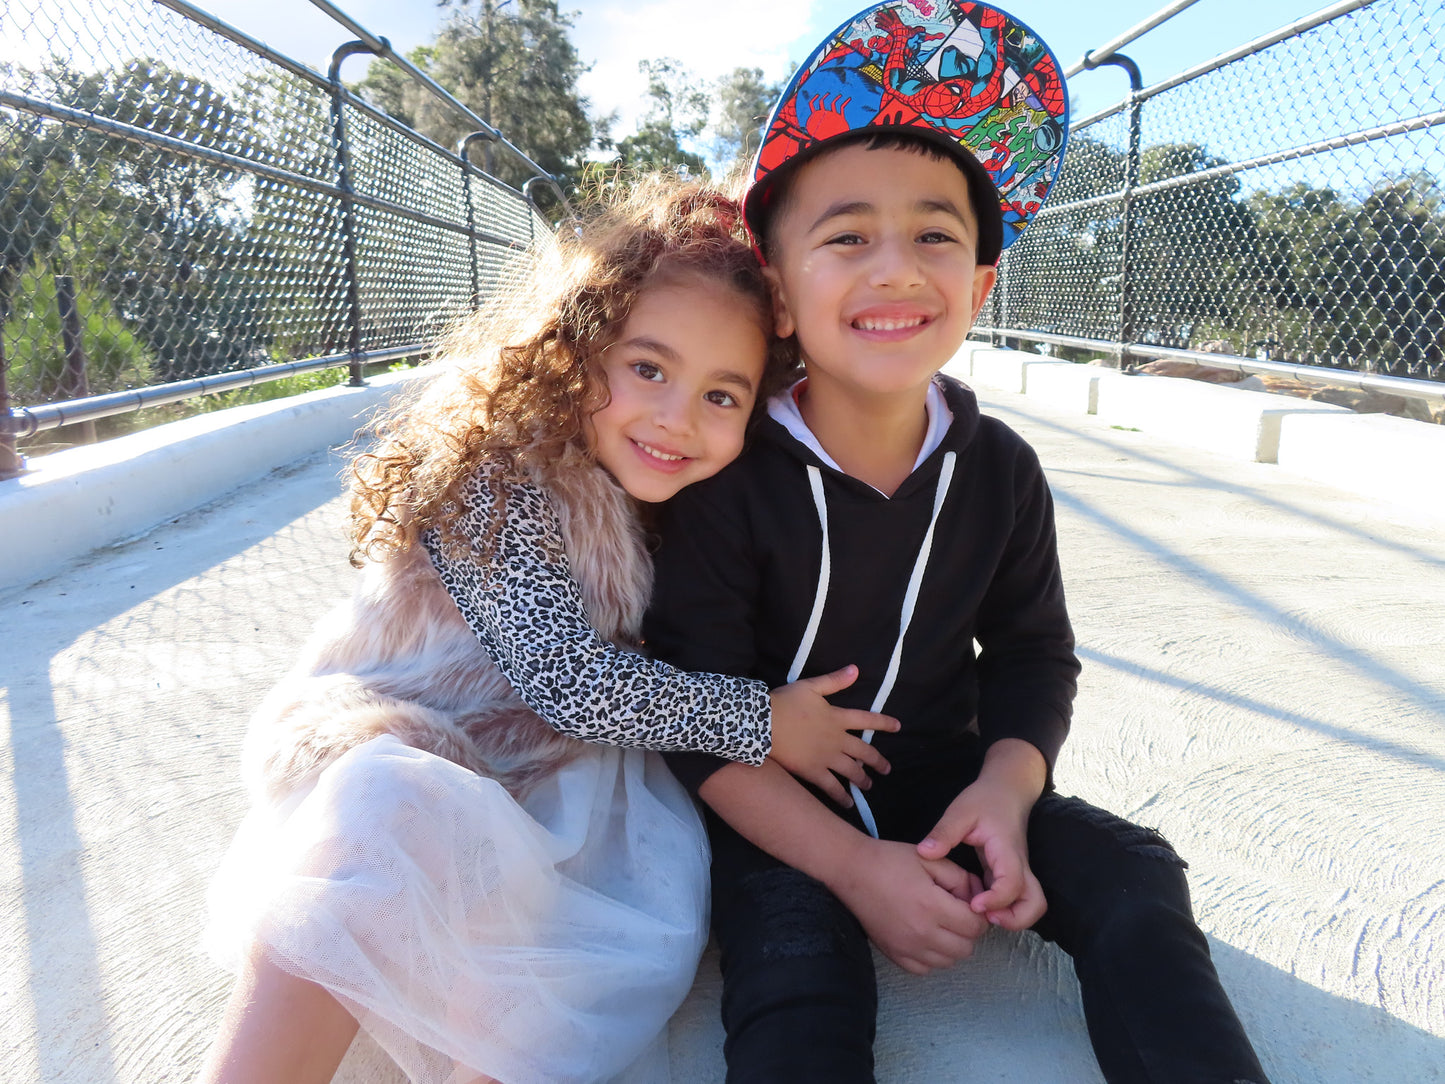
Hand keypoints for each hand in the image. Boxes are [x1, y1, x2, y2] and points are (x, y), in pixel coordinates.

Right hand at [768, 665, 898, 807]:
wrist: (763, 724)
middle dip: (877, 761)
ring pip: (851, 771)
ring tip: (869, 786)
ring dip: (862, 780)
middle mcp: (837, 739)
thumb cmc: (785, 702)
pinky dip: (842, 796)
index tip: (898, 727)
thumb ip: (834, 680)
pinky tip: (848, 803)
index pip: (867, 719)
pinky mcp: (813, 772)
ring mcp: (826, 757)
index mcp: (837, 717)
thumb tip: (856, 669)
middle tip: (886, 769)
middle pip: (864, 751)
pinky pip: (832, 787)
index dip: (884, 723)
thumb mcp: (810, 686)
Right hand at [832, 838, 987, 974]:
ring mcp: (906, 948)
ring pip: (948, 961)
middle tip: (956, 913)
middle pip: (966, 947)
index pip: (975, 926)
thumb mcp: (930, 860)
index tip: (969, 903)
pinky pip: (925, 969)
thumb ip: (960, 878)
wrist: (852, 870)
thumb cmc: (890, 860)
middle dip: (967, 931)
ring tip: (940, 924)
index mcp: (932, 906)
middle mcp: (921, 933)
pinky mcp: (894, 955)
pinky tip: (925, 937)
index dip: (979, 915)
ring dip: (951, 945)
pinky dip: (931, 957)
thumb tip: (977, 896)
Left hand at [916, 770, 1045, 930]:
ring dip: (1012, 917)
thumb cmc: (984, 800)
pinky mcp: (1009, 875)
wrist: (1006, 791)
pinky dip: (1003, 909)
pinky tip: (976, 905)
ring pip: (1031, 905)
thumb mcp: (960, 811)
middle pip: (1035, 904)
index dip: (996, 899)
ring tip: (980, 914)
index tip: (973, 905)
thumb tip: (925, 853)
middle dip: (1014, 919)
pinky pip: (1015, 900)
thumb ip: (944, 832)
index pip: (1013, 883)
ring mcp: (1018, 872)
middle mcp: (1019, 866)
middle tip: (983, 916)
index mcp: (1007, 851)